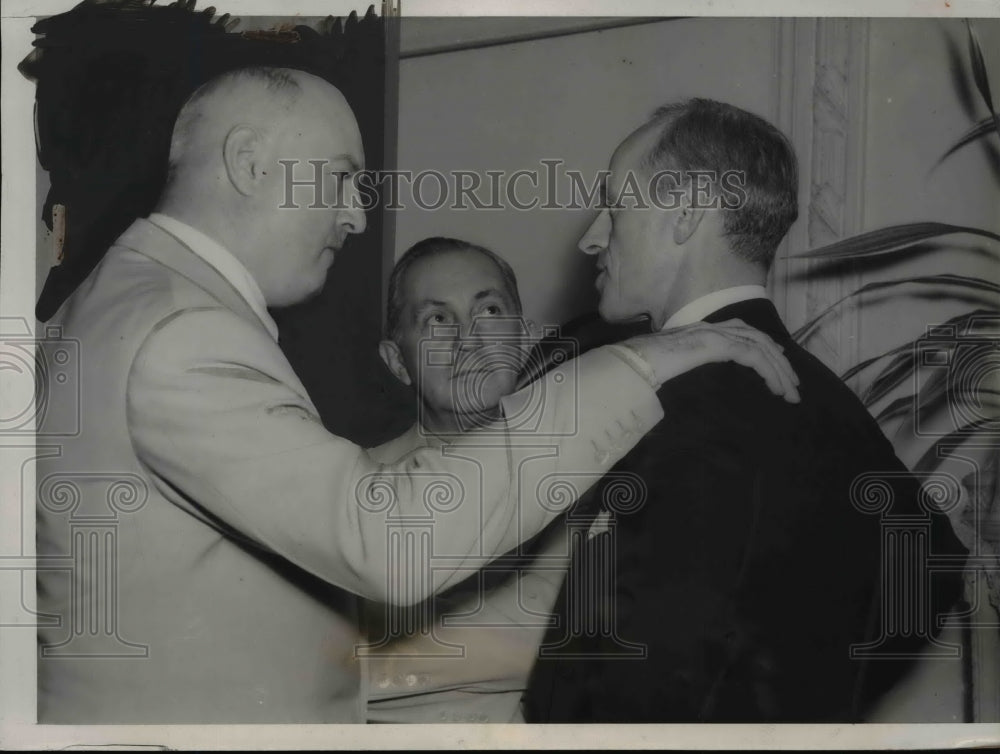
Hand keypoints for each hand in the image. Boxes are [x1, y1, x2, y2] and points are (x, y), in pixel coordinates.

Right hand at [622, 319, 800, 402]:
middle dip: (780, 362)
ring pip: (760, 346)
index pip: (742, 333)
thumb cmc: (641, 368)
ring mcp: (713, 333)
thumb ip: (683, 367)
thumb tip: (682, 381)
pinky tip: (777, 387)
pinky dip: (769, 371)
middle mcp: (711, 327)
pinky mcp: (716, 344)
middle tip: (794, 385)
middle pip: (758, 338)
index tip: (779, 366)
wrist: (630, 363)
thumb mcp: (669, 367)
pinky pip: (753, 355)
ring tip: (791, 392)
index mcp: (701, 331)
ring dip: (780, 370)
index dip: (764, 348)